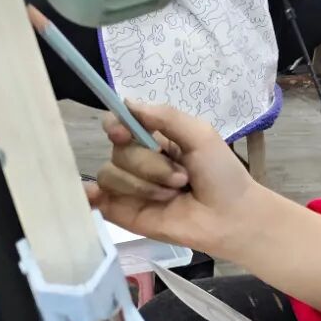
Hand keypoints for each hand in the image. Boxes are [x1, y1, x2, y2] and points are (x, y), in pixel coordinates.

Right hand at [88, 105, 257, 258]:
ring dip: (144, 185)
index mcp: (154, 139)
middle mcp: (138, 161)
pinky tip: (92, 196)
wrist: (231, 218)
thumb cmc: (222, 175)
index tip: (125, 133)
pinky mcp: (124, 213)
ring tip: (172, 196)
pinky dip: (89, 196)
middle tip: (181, 178)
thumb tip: (126, 102)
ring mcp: (129, 188)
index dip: (116, 126)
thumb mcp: (199, 134)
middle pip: (118, 151)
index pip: (119, 124)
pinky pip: (98, 200)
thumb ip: (165, 116)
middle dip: (150, 165)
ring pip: (111, 174)